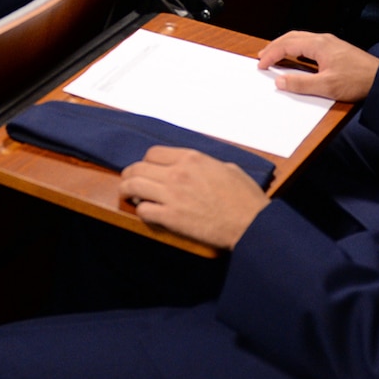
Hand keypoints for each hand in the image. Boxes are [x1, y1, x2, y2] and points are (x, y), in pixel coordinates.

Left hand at [118, 146, 266, 250]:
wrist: (251, 225)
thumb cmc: (245, 198)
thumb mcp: (229, 168)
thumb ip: (208, 164)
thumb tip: (201, 168)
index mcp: (192, 158)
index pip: (153, 153)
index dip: (146, 162)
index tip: (148, 170)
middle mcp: (177, 173)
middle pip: (138, 168)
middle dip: (130, 175)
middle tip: (129, 182)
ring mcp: (172, 195)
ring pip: (133, 186)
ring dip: (127, 190)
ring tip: (128, 196)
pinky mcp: (170, 217)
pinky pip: (143, 210)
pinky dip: (141, 211)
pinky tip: (145, 212)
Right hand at [256, 31, 378, 101]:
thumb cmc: (358, 81)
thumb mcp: (327, 86)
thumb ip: (301, 84)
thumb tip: (280, 81)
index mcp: (319, 45)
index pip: (287, 45)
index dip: (271, 54)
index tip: (261, 64)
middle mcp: (324, 40)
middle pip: (292, 37)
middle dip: (275, 46)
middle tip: (263, 56)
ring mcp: (331, 43)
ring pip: (301, 38)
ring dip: (286, 45)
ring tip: (276, 55)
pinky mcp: (336, 49)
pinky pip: (310, 43)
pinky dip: (297, 48)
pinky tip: (298, 57)